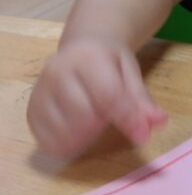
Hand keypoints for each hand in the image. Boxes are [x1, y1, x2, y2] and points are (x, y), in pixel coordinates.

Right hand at [27, 36, 166, 157]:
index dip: (127, 118)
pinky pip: (49, 143)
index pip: (108, 95)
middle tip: (109, 114)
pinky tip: (78, 131)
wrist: (80, 48)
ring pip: (66, 133)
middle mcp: (56, 72)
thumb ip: (141, 99)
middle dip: (104, 124)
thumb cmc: (108, 62)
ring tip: (94, 118)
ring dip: (87, 136)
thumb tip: (159, 122)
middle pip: (86, 117)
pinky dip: (69, 145)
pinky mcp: (30, 113)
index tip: (143, 136)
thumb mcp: (130, 72)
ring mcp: (38, 93)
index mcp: (86, 57)